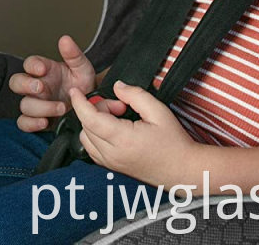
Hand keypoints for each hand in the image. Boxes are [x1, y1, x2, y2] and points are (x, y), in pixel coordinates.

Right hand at [10, 35, 125, 131]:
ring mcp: (35, 103)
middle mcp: (36, 86)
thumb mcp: (82, 68)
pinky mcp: (36, 119)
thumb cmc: (82, 85)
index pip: (29, 63)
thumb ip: (73, 55)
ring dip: (40, 108)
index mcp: (45, 70)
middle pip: (16, 83)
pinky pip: (24, 123)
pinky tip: (45, 122)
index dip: (32, 65)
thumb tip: (65, 40)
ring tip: (61, 108)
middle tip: (41, 88)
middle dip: (26, 85)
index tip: (42, 69)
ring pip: (24, 105)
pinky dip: (31, 124)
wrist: (89, 107)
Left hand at [68, 80, 197, 185]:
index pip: (90, 119)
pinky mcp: (112, 168)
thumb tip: (116, 86)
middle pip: (86, 126)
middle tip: (121, 107)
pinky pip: (92, 149)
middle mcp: (112, 154)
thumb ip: (135, 95)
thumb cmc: (174, 142)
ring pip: (86, 138)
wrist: (183, 170)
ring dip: (95, 123)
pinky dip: (96, 135)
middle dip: (97, 109)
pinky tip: (114, 130)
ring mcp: (110, 164)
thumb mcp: (158, 111)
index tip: (75, 91)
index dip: (79, 102)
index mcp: (123, 139)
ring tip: (119, 119)